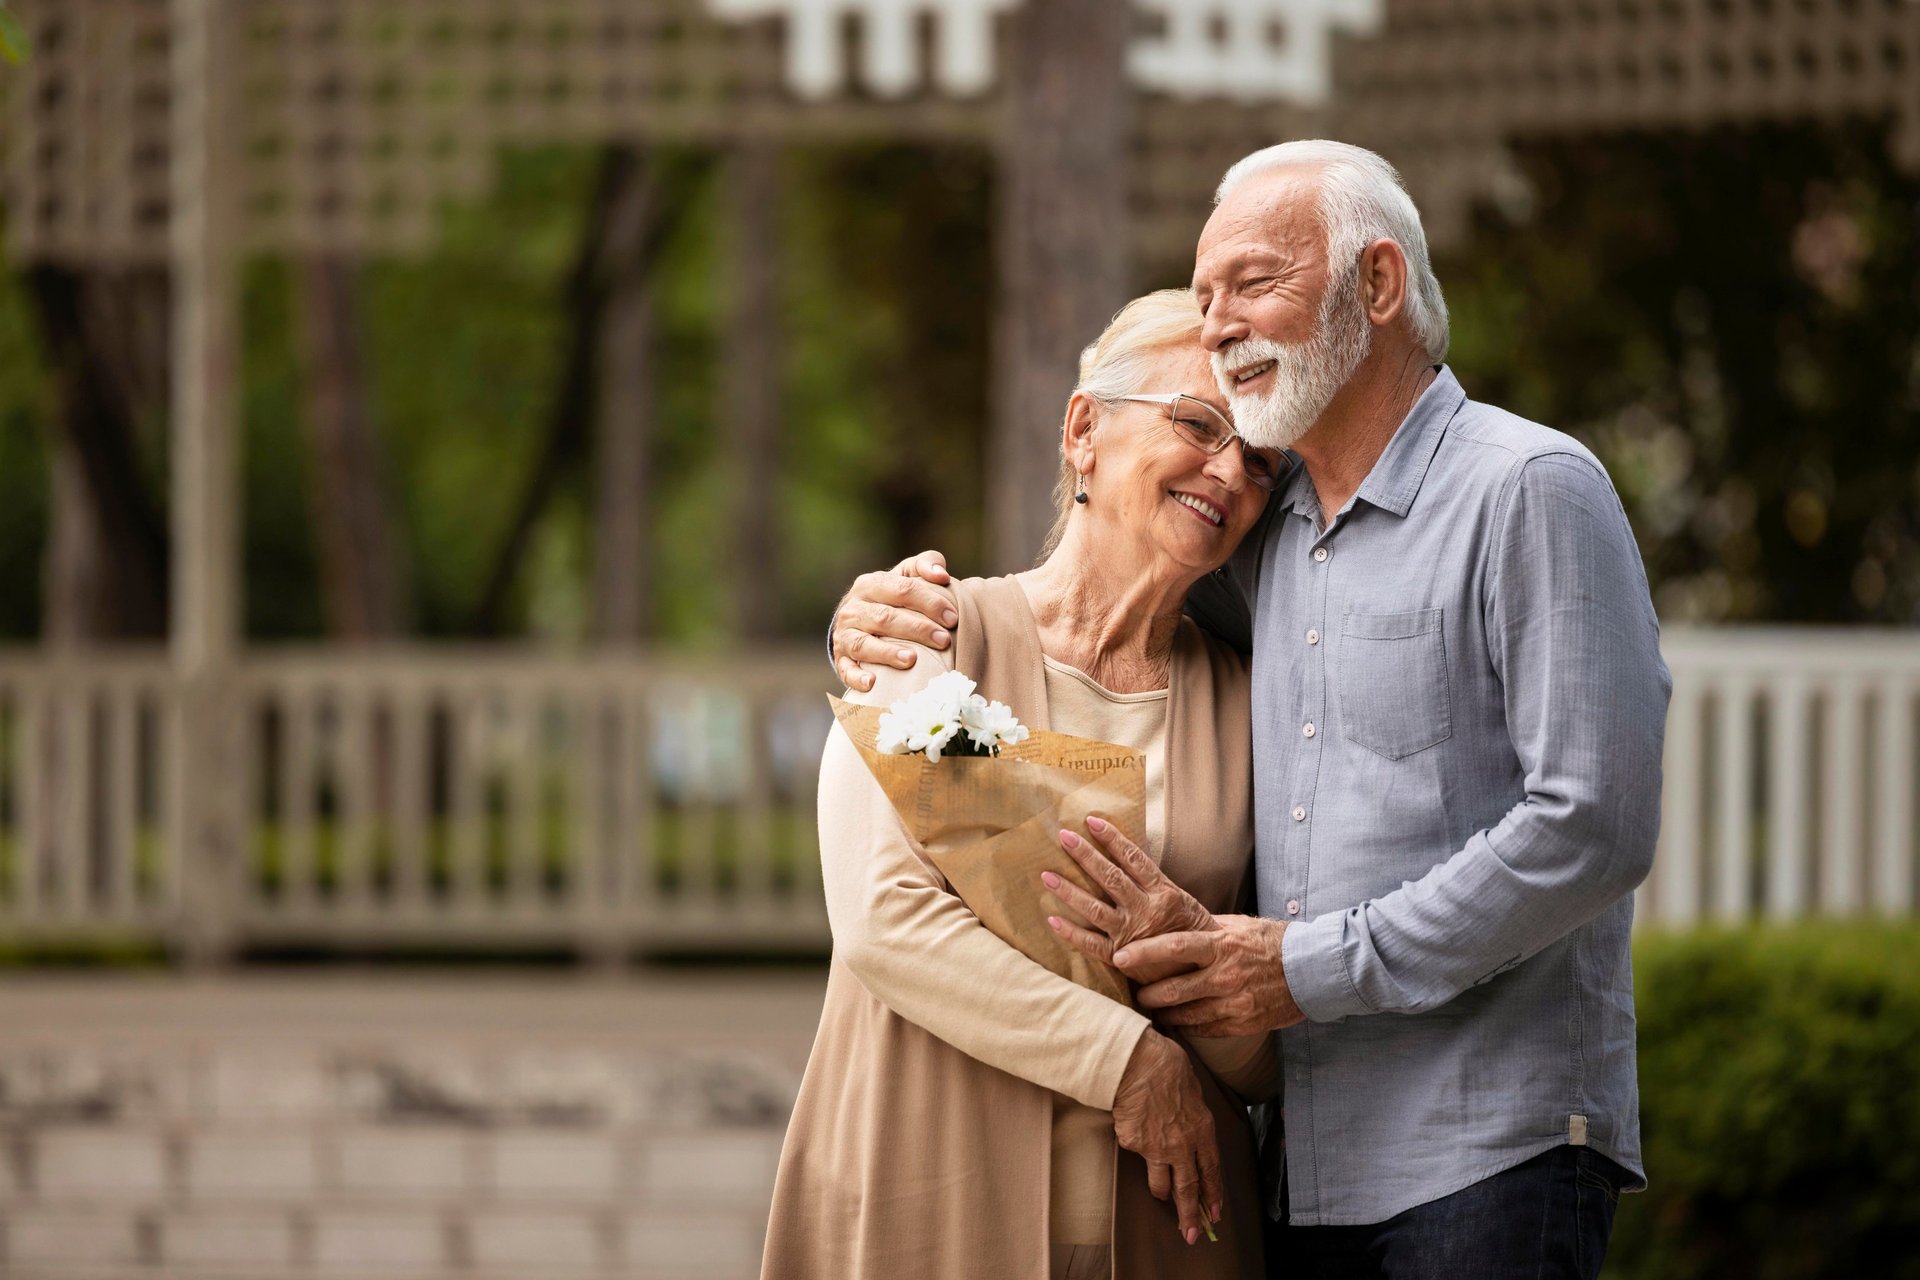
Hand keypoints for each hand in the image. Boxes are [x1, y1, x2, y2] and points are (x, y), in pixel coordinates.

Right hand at [829, 550, 957, 691]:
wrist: (857, 621)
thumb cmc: (892, 598)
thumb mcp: (906, 576)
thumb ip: (925, 565)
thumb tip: (942, 574)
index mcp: (871, 584)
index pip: (902, 589)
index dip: (929, 602)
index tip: (954, 618)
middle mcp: (854, 608)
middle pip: (886, 617)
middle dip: (917, 629)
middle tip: (944, 640)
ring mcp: (845, 635)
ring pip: (864, 643)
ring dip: (887, 653)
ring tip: (912, 660)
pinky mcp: (841, 659)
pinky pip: (846, 669)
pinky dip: (857, 677)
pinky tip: (873, 683)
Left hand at [1043, 815, 1217, 984]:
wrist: (1204, 969)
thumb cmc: (1189, 931)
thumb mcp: (1180, 901)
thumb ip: (1153, 884)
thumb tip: (1123, 858)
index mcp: (1163, 892)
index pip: (1134, 859)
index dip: (1113, 839)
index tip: (1092, 821)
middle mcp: (1146, 910)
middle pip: (1111, 878)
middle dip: (1086, 856)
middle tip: (1064, 837)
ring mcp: (1131, 934)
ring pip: (1095, 908)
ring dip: (1069, 891)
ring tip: (1047, 876)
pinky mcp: (1121, 957)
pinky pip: (1091, 944)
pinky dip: (1071, 932)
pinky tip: (1052, 920)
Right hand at [1111, 1029, 1222, 1245]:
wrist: (1137, 1062)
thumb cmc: (1167, 1066)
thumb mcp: (1194, 1091)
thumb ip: (1194, 1115)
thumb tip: (1190, 1123)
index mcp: (1202, 1131)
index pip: (1211, 1171)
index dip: (1213, 1194)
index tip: (1214, 1212)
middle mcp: (1181, 1146)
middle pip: (1187, 1189)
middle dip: (1190, 1216)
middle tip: (1192, 1234)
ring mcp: (1155, 1148)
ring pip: (1160, 1184)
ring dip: (1162, 1192)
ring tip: (1162, 1195)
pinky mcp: (1133, 1144)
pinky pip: (1135, 1152)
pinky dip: (1135, 1144)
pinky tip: (1133, 1128)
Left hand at [1123, 915, 1304, 1036]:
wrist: (1312, 971)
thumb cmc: (1272, 941)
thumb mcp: (1238, 926)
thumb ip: (1205, 927)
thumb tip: (1172, 921)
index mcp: (1222, 945)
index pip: (1175, 948)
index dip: (1144, 953)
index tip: (1120, 957)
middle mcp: (1226, 976)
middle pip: (1173, 989)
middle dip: (1147, 994)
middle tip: (1132, 993)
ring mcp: (1234, 1003)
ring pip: (1185, 1015)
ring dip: (1163, 1014)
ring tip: (1149, 1011)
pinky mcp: (1242, 1024)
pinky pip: (1204, 1030)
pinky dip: (1186, 1027)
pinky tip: (1175, 1023)